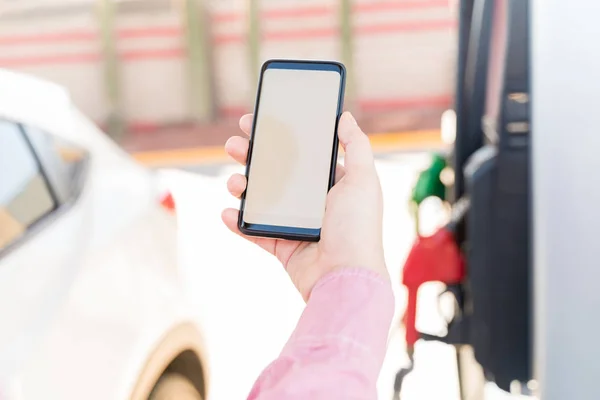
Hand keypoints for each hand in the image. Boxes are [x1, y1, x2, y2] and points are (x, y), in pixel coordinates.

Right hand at [222, 112, 388, 300]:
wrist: (346, 278)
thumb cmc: (358, 228)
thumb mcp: (363, 180)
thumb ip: (356, 146)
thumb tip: (345, 117)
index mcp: (333, 184)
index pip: (303, 154)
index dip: (281, 137)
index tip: (259, 122)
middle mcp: (314, 203)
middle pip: (277, 173)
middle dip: (253, 157)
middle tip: (234, 145)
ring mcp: (296, 225)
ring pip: (262, 200)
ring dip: (243, 187)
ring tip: (235, 182)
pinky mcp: (283, 247)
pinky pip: (255, 232)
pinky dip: (239, 223)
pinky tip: (228, 213)